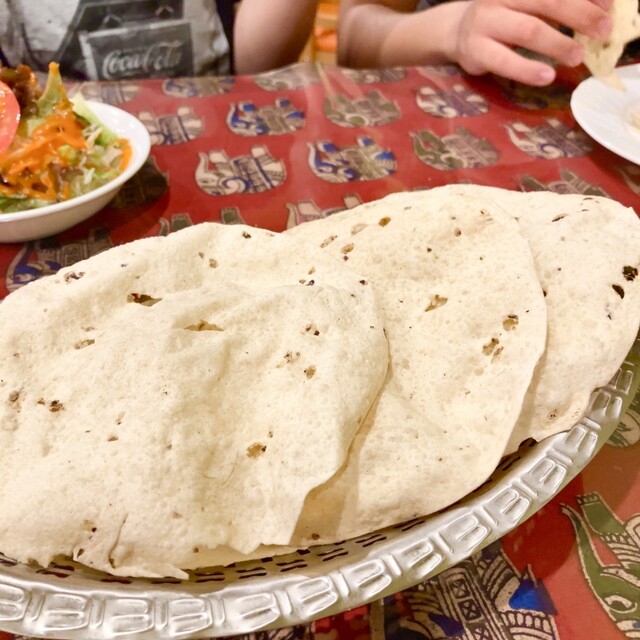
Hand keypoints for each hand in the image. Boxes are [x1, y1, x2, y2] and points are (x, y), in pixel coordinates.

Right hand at [451, 0, 613, 84]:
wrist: (454, 31)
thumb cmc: (501, 17)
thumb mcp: (526, 5)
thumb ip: (555, 8)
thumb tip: (597, 15)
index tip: (609, 8)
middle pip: (546, 1)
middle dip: (579, 15)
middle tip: (602, 31)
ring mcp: (486, 22)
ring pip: (527, 30)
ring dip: (557, 44)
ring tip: (577, 56)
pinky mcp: (475, 50)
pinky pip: (504, 60)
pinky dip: (527, 68)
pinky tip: (546, 76)